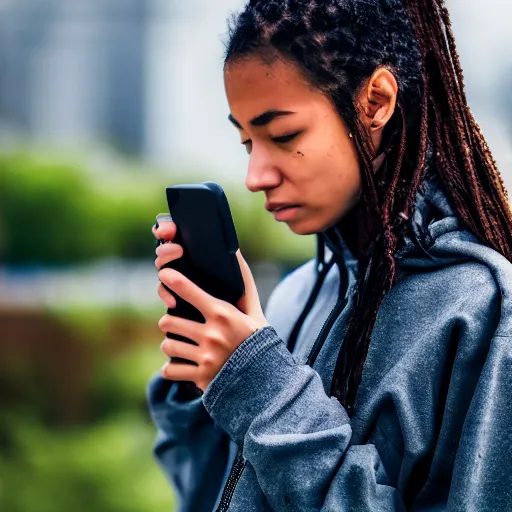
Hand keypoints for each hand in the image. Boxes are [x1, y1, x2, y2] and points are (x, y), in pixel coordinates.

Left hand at [153, 217, 268, 391]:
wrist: (268, 380)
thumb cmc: (259, 340)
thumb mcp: (255, 312)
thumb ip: (245, 284)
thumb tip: (237, 253)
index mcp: (224, 315)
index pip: (190, 291)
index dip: (173, 280)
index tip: (164, 275)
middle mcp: (213, 335)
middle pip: (168, 321)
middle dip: (169, 321)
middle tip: (175, 323)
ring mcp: (206, 358)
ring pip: (167, 346)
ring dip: (171, 345)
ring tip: (180, 345)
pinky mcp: (201, 378)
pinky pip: (170, 370)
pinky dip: (172, 368)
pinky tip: (182, 364)